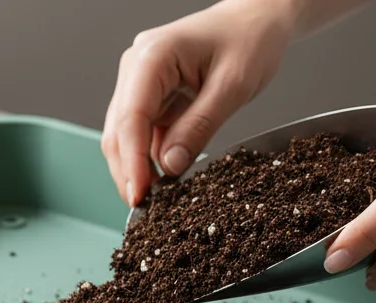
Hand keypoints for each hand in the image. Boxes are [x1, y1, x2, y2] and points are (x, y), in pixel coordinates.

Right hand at [101, 0, 296, 206]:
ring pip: (125, 136)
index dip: (132, 162)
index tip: (140, 196)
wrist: (258, 19)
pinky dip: (151, 158)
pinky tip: (165, 179)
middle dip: (129, 171)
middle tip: (146, 209)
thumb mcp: (232, 86)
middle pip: (118, 131)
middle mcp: (136, 67)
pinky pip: (144, 133)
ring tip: (157, 200)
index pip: (130, 118)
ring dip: (138, 168)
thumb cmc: (249, 40)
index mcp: (151, 56)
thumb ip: (200, 126)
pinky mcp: (152, 95)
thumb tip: (170, 167)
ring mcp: (141, 82)